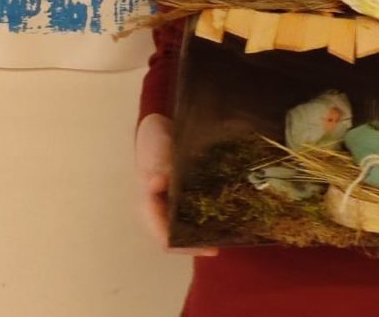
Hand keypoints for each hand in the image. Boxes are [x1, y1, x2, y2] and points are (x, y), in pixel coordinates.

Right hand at [136, 112, 216, 255]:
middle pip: (179, 240)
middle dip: (200, 243)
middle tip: (225, 241)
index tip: (211, 248)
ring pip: (188, 229)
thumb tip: (157, 182)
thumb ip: (158, 167)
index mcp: (149, 209)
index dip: (187, 247)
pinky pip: (194, 215)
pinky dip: (207, 217)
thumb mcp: (156, 153)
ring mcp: (171, 208)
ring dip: (205, 232)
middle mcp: (160, 214)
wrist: (156, 130)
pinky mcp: (181, 200)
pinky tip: (226, 214)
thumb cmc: (154, 144)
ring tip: (229, 231)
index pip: (166, 239)